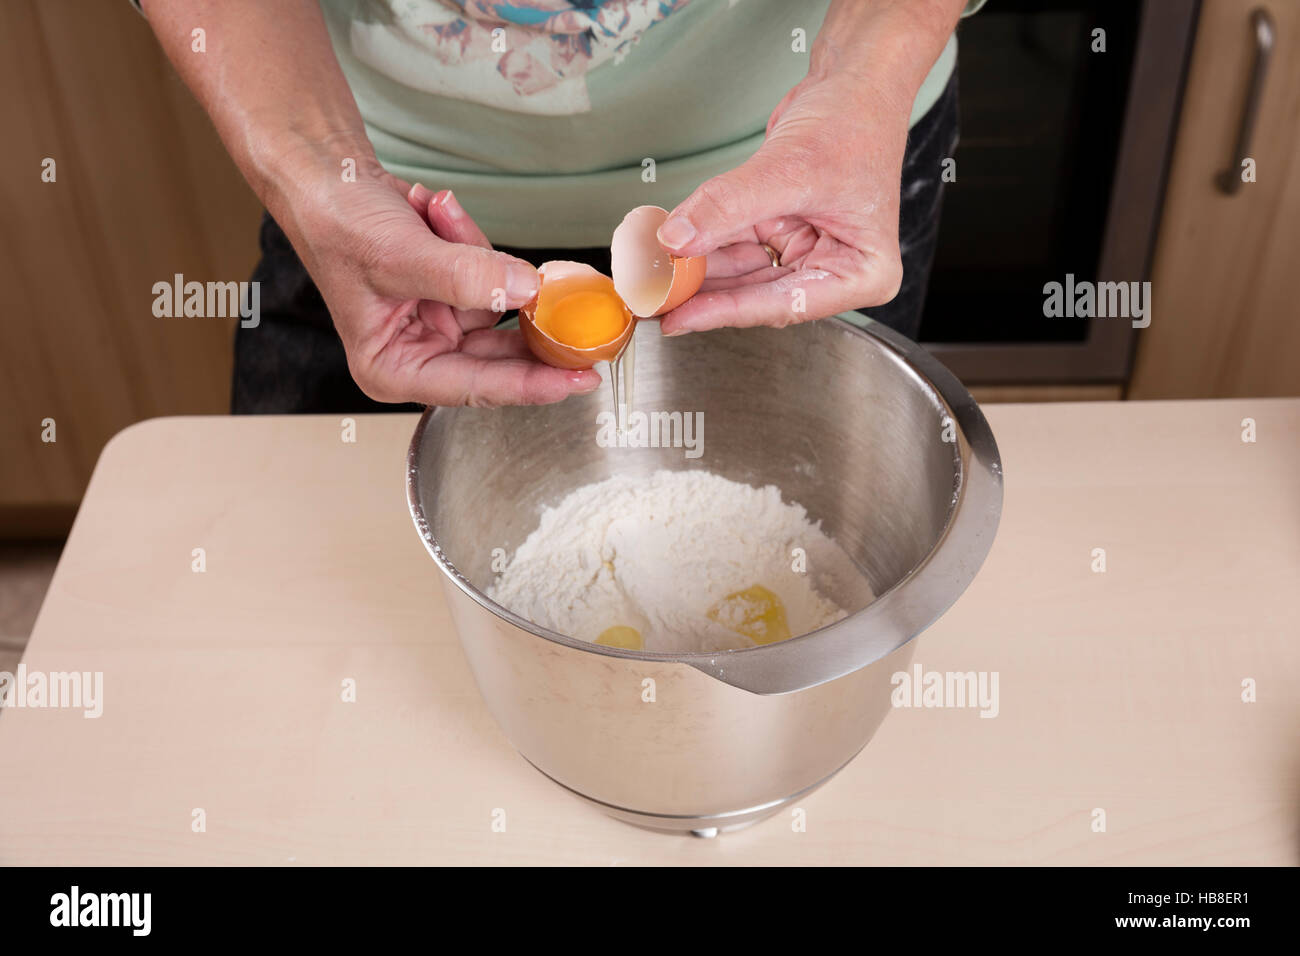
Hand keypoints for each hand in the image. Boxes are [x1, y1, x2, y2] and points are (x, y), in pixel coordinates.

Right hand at [276, 157, 601, 405]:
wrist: (325, 176)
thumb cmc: (337, 223)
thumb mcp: (400, 255)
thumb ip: (465, 276)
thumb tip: (527, 290)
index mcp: (394, 369)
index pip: (477, 387)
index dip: (532, 384)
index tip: (581, 380)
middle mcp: (420, 354)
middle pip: (499, 355)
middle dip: (524, 317)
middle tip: (580, 314)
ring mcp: (441, 322)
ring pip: (500, 303)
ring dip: (478, 254)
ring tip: (435, 215)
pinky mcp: (455, 292)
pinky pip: (492, 273)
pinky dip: (473, 239)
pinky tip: (435, 212)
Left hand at [654, 71, 910, 335]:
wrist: (854, 80)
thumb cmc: (853, 120)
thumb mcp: (789, 168)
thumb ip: (730, 207)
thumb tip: (678, 239)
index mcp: (862, 273)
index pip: (783, 304)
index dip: (727, 310)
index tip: (680, 318)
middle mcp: (834, 270)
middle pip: (758, 294)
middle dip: (705, 292)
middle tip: (655, 298)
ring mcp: (805, 251)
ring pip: (740, 273)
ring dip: (697, 271)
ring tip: (652, 276)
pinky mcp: (779, 230)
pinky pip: (734, 245)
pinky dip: (702, 244)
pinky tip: (669, 247)